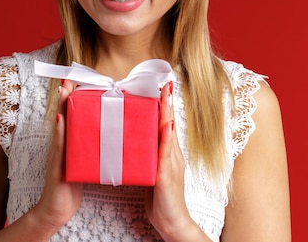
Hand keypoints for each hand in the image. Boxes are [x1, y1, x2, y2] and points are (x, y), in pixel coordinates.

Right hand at [32, 80, 83, 228]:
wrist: (56, 210)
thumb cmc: (70, 186)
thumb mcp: (83, 162)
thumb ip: (89, 147)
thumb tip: (104, 132)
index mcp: (69, 142)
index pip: (71, 115)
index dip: (73, 98)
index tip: (78, 78)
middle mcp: (61, 144)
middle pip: (62, 114)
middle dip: (65, 95)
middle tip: (69, 77)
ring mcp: (57, 154)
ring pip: (59, 126)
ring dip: (60, 108)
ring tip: (64, 90)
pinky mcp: (56, 166)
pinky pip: (59, 147)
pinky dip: (59, 134)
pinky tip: (61, 122)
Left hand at [144, 82, 191, 238]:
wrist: (172, 223)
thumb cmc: (160, 198)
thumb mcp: (152, 170)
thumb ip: (147, 155)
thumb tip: (134, 139)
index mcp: (167, 153)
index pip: (165, 124)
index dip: (164, 105)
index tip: (161, 86)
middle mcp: (172, 155)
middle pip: (170, 123)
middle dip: (167, 103)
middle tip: (164, 83)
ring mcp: (171, 164)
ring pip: (169, 134)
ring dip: (167, 114)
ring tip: (165, 96)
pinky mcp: (166, 176)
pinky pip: (165, 154)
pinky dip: (166, 139)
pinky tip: (166, 127)